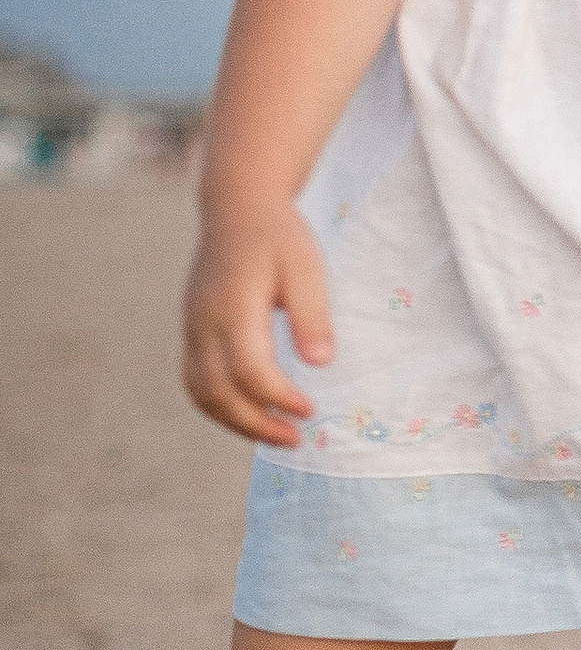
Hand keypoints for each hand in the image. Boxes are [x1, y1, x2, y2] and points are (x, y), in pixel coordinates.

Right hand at [183, 208, 332, 445]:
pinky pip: (195, 381)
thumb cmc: (279, 236)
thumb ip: (311, 314)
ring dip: (235, 422)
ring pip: (200, 392)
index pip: (249, 370)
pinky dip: (219, 406)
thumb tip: (319, 363)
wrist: (237, 209)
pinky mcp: (192, 331)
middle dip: (257, 423)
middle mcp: (204, 323)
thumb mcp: (306, 267)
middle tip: (295, 439)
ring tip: (276, 436)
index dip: (279, 397)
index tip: (310, 410)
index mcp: (233, 306)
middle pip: (219, 391)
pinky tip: (252, 415)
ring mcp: (192, 328)